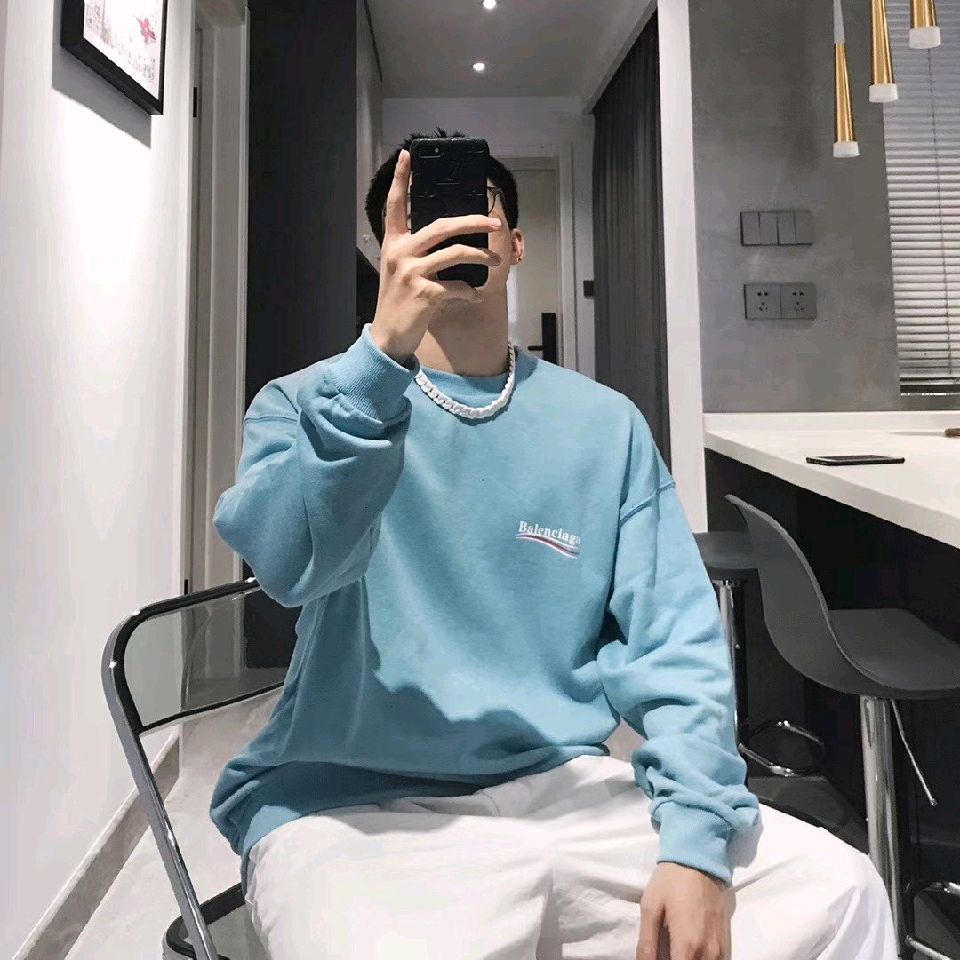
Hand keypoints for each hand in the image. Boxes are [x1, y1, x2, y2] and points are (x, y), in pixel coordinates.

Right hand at [370, 147, 502, 364]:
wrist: (389, 337)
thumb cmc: (400, 302)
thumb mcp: (401, 271)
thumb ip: (419, 251)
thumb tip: (453, 239)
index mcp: (393, 244)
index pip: (396, 205)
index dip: (401, 180)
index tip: (407, 156)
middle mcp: (401, 253)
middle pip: (442, 225)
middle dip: (473, 221)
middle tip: (494, 221)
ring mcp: (412, 272)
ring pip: (456, 252)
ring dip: (481, 256)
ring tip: (495, 261)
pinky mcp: (424, 293)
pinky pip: (458, 286)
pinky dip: (472, 292)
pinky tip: (475, 296)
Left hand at [636, 862, 731, 959]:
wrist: (699, 858)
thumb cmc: (671, 881)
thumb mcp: (650, 907)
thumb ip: (647, 943)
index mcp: (687, 945)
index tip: (658, 957)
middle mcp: (708, 952)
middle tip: (666, 951)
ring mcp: (720, 949)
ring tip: (676, 950)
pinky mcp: (726, 942)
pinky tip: (690, 952)